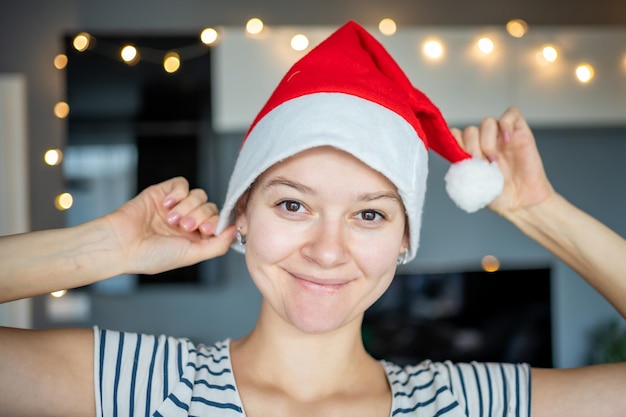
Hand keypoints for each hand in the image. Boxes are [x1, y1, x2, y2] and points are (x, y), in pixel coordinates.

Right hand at [102, 177, 235, 274]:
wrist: (121, 244)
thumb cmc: (152, 255)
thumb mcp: (191, 255)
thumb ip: (217, 245)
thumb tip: (235, 231)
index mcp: (195, 237)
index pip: (218, 222)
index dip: (216, 223)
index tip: (206, 230)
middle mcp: (187, 220)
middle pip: (210, 207)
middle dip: (200, 216)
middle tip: (184, 227)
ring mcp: (176, 206)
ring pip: (199, 195)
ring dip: (188, 207)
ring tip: (171, 219)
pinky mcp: (163, 192)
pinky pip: (182, 183)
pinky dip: (178, 193)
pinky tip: (166, 205)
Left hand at [450, 107, 554, 216]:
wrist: (522, 202)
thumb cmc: (498, 195)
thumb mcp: (473, 184)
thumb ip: (462, 168)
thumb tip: (454, 155)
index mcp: (469, 152)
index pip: (455, 134)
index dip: (455, 142)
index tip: (462, 158)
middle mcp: (484, 142)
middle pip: (470, 130)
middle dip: (472, 147)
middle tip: (481, 164)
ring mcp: (501, 136)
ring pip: (487, 122)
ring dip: (487, 141)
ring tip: (494, 161)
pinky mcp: (520, 132)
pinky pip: (512, 113)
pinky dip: (506, 124)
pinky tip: (507, 140)